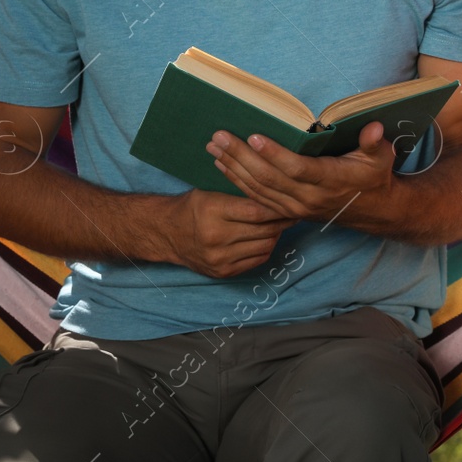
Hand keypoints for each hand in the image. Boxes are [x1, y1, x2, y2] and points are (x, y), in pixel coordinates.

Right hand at [163, 188, 298, 278]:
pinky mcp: (222, 272)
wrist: (166, 234)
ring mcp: (219, 259)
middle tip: (294, 211)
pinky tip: (268, 237)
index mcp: (213, 212)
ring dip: (277, 235)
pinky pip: (257, 260)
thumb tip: (274, 189)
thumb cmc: (192, 207)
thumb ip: (240, 192)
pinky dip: (266, 248)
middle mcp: (216, 238)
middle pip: (264, 230)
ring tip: (282, 223)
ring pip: (264, 246)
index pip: (256, 211)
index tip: (291, 200)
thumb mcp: (211, 192)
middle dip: (283, 221)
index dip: (277, 206)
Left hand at [205, 121, 396, 225]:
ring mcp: (295, 207)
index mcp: (330, 181)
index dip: (274, 155)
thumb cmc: (373, 177)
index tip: (254, 136)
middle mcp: (309, 198)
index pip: (297, 169)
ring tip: (213, 147)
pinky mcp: (286, 211)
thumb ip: (374, 143)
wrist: (372, 211)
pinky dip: (237, 182)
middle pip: (269, 179)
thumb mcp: (381, 158)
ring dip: (233, 168)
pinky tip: (221, 166)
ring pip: (258, 190)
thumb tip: (374, 128)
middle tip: (219, 137)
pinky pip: (257, 198)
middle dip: (241, 157)